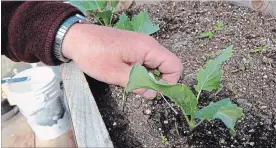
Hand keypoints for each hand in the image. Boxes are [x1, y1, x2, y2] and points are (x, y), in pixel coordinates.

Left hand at [62, 24, 182, 98]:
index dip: (169, 82)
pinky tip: (126, 74)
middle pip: (166, 66)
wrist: (77, 38)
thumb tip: (154, 94)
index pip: (175, 66)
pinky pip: (145, 62)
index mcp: (148, 48)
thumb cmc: (94, 54)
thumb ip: (138, 84)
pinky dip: (140, 72)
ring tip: (128, 80)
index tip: (153, 91)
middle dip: (156, 81)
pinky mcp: (134, 48)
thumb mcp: (116, 74)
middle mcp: (148, 45)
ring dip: (146, 77)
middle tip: (137, 88)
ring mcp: (141, 45)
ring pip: (155, 66)